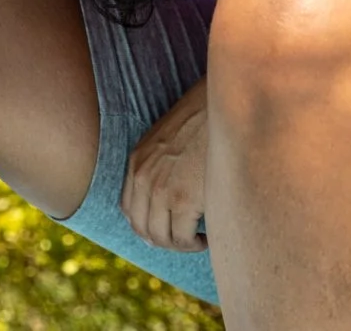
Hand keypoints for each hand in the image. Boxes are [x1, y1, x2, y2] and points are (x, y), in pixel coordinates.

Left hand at [120, 76, 209, 251]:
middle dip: (162, 240)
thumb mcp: (170, 136)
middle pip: (141, 228)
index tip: (166, 228)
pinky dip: (194, 244)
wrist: (222, 105)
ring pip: (160, 238)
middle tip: (184, 240)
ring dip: (178, 245)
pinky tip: (207, 237)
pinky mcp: (184, 199)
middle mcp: (144, 177)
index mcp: (138, 161)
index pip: (128, 208)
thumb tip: (174, 183)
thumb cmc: (204, 117)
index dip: (146, 225)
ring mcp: (161, 189)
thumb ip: (162, 160)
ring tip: (197, 239)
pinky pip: (182, 238)